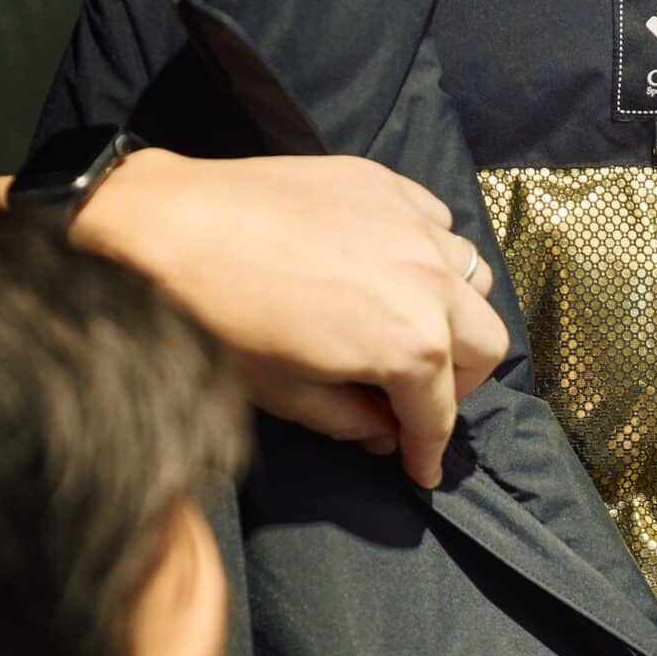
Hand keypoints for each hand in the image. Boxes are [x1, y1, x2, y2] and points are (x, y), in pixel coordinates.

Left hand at [73, 149, 509, 488]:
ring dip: (453, 313)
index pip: (440, 412)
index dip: (429, 450)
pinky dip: (429, 252)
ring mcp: (413, 226)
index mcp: (411, 344)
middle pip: (485, 344)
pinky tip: (391, 264)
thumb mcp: (285, 393)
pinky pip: (438, 224)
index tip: (421, 469)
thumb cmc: (220, 320)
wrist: (171, 229)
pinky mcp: (386, 186)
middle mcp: (431, 282)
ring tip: (412, 324)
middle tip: (420, 398)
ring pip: (472, 278)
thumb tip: (380, 432)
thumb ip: (348, 419)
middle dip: (462, 382)